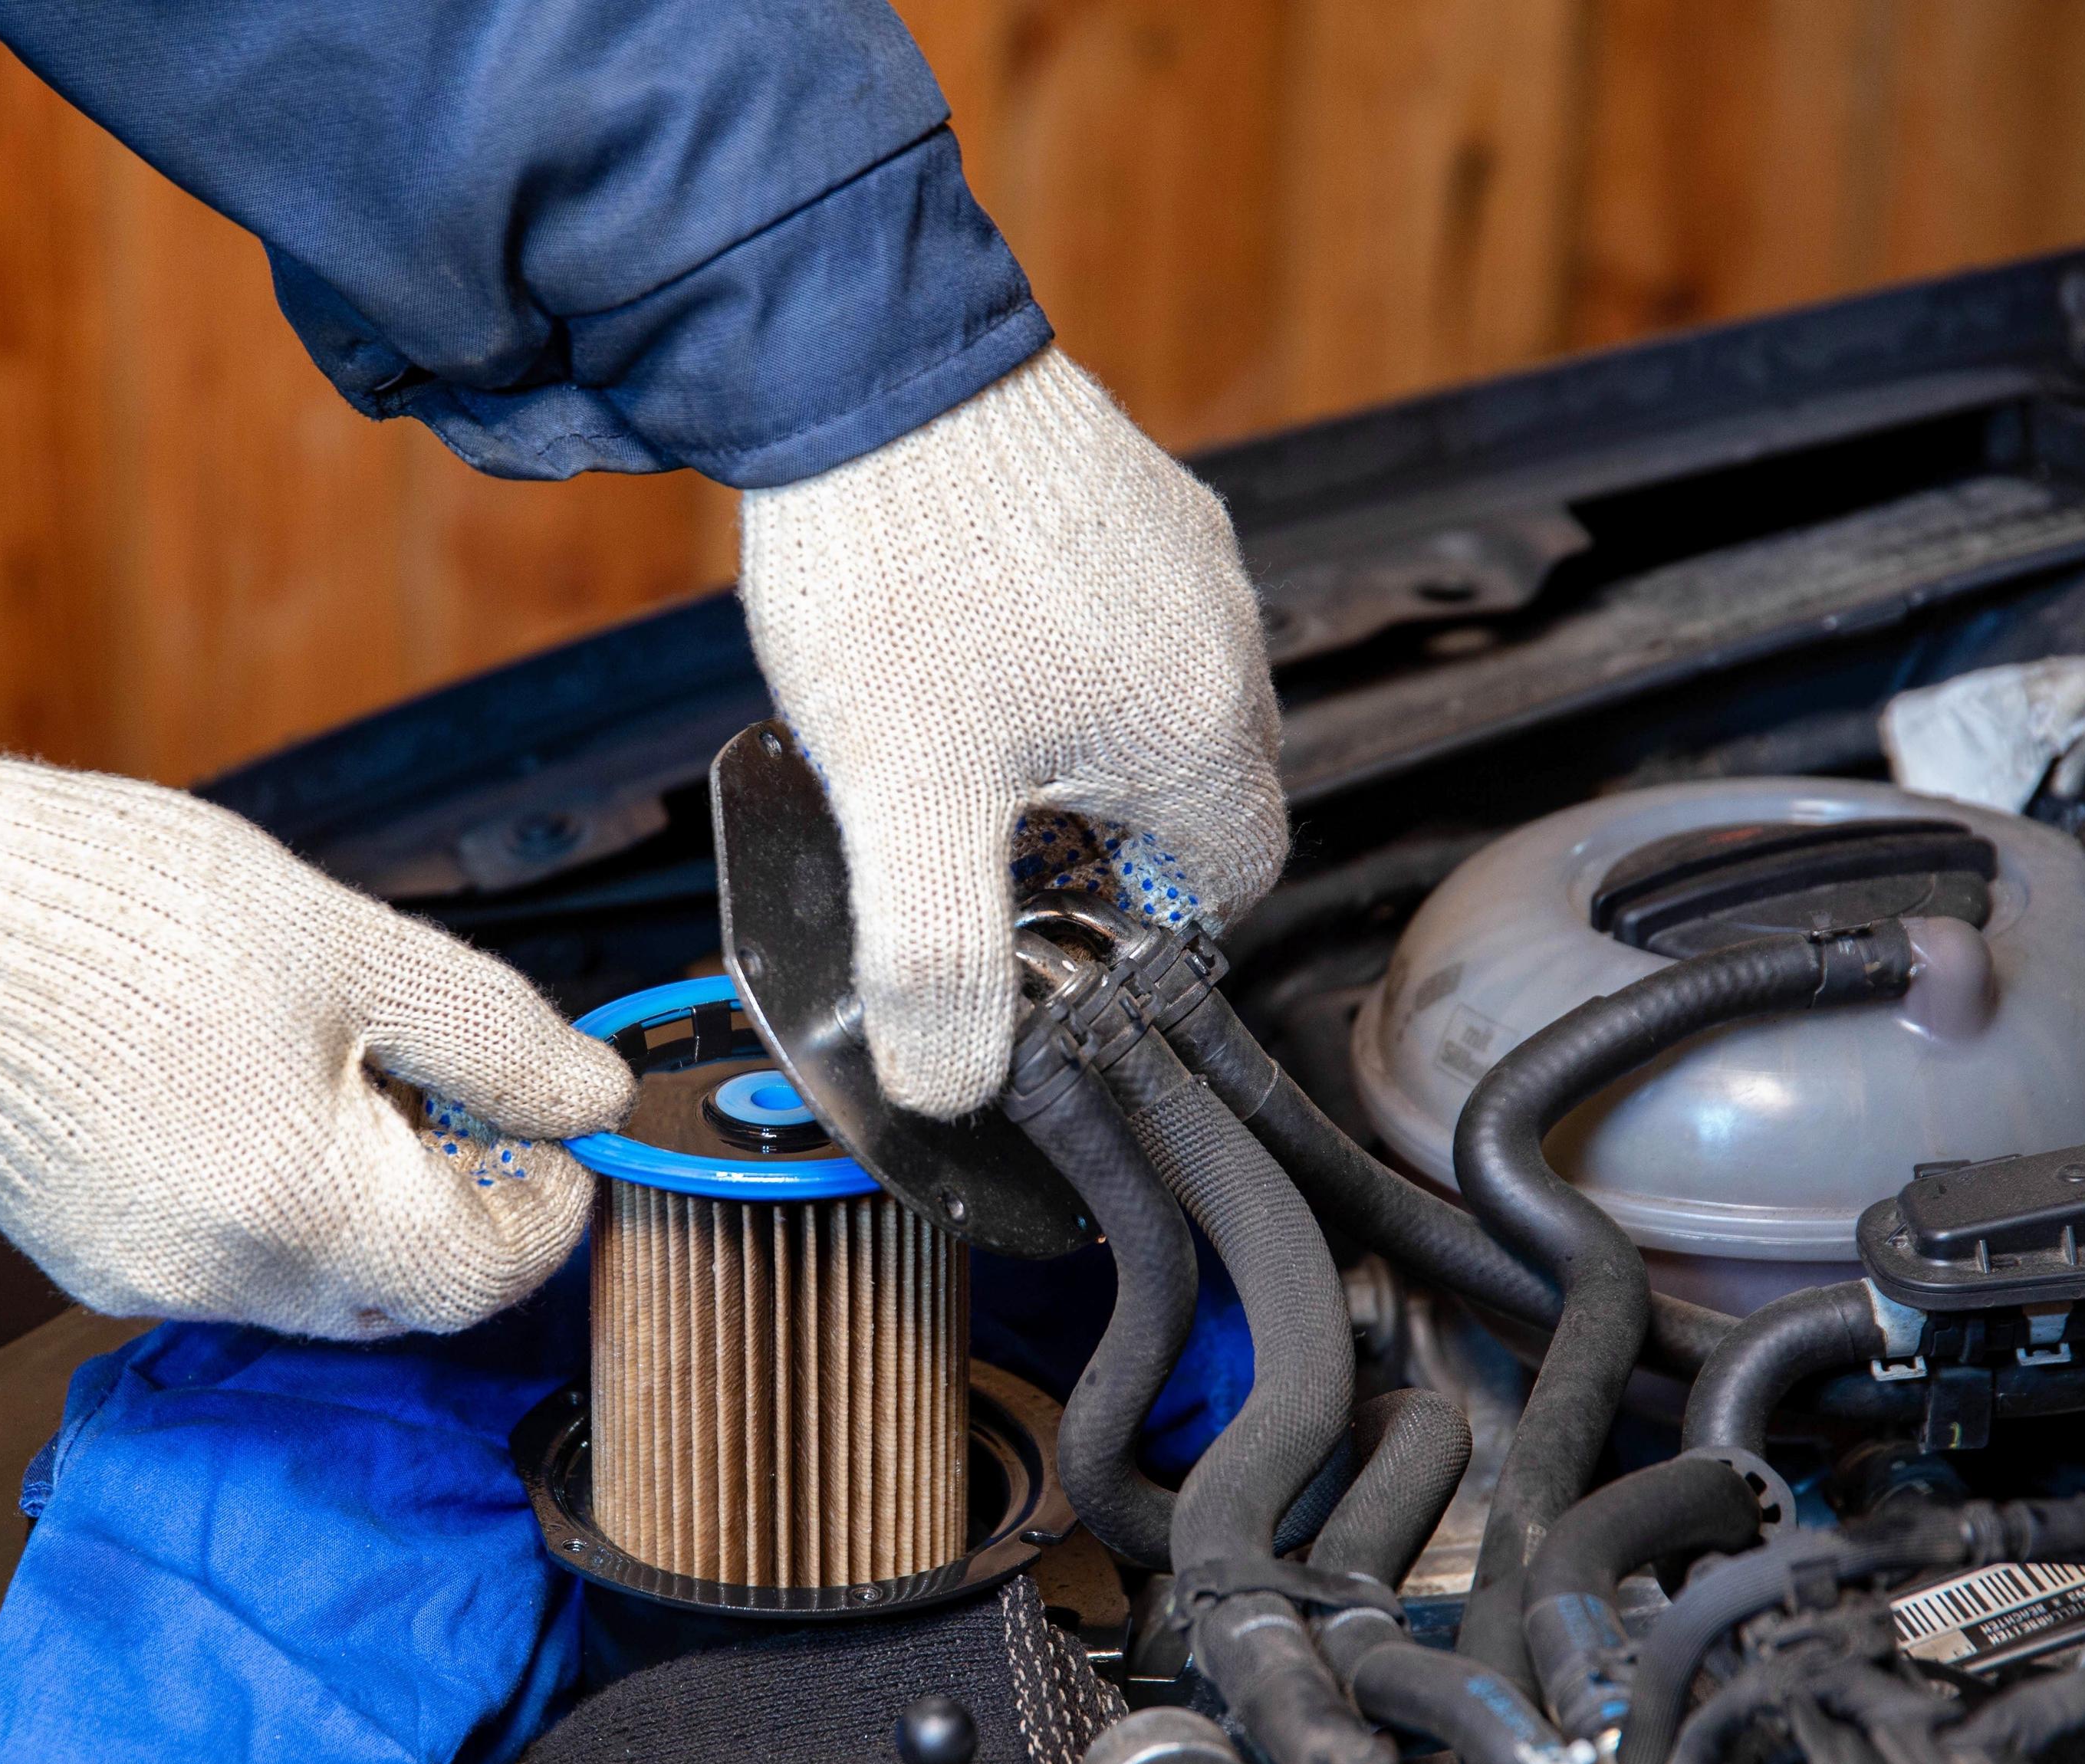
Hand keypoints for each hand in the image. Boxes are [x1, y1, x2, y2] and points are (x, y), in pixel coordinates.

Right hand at [0, 731, 632, 1337]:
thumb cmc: (121, 911)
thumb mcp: (352, 947)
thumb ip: (491, 1036)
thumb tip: (590, 1094)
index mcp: (300, 1206)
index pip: (484, 1275)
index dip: (546, 1205)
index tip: (555, 1129)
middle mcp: (221, 1277)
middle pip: (406, 1294)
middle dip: (464, 1210)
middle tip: (467, 1099)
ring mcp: (148, 1280)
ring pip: (323, 1287)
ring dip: (375, 1210)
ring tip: (356, 1081)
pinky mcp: (94, 1262)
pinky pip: (234, 1268)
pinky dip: (285, 1209)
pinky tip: (264, 1106)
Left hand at [738, 349, 1287, 1118]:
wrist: (854, 357)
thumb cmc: (898, 563)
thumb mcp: (904, 804)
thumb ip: (935, 961)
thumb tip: (950, 1084)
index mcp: (1202, 726)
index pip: (1230, 887)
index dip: (1145, 935)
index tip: (1056, 935)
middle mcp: (1221, 632)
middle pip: (1194, 797)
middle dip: (1102, 846)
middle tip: (983, 850)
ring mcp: (1178, 549)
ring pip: (1150, 700)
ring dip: (1070, 749)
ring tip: (954, 746)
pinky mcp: (1119, 489)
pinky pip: (1113, 613)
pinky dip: (1050, 657)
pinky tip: (953, 644)